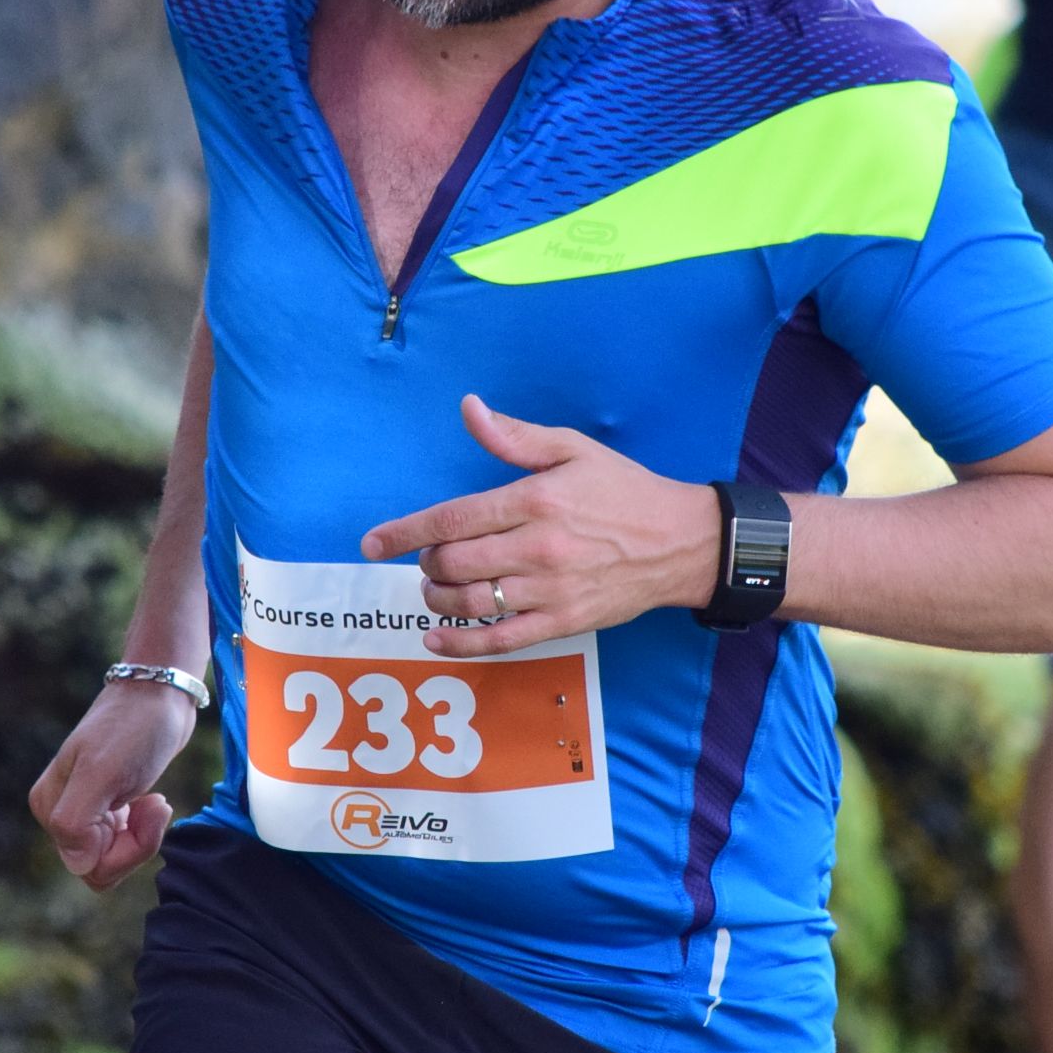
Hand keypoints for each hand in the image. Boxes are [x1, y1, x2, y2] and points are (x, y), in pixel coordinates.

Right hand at [28, 677, 195, 890]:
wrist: (160, 694)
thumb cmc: (134, 728)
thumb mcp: (103, 772)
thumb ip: (76, 821)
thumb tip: (76, 863)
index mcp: (50, 807)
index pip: (85, 865)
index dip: (124, 850)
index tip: (147, 806)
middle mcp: (60, 813)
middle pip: (99, 867)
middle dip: (136, 845)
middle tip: (157, 806)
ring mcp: (84, 811)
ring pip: (112, 858)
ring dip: (143, 836)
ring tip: (157, 802)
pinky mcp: (107, 807)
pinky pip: (123, 844)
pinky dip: (144, 829)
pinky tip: (153, 801)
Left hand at [359, 393, 722, 657]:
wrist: (680, 542)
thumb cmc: (623, 490)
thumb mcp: (572, 449)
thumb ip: (514, 437)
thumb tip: (468, 408)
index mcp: (535, 500)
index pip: (453, 518)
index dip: (405, 532)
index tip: (372, 542)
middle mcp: (538, 547)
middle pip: (454, 562)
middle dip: (427, 562)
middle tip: (430, 558)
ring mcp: (550, 589)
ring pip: (470, 603)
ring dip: (437, 599)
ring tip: (436, 588)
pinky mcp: (563, 622)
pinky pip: (501, 640)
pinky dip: (461, 644)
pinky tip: (436, 638)